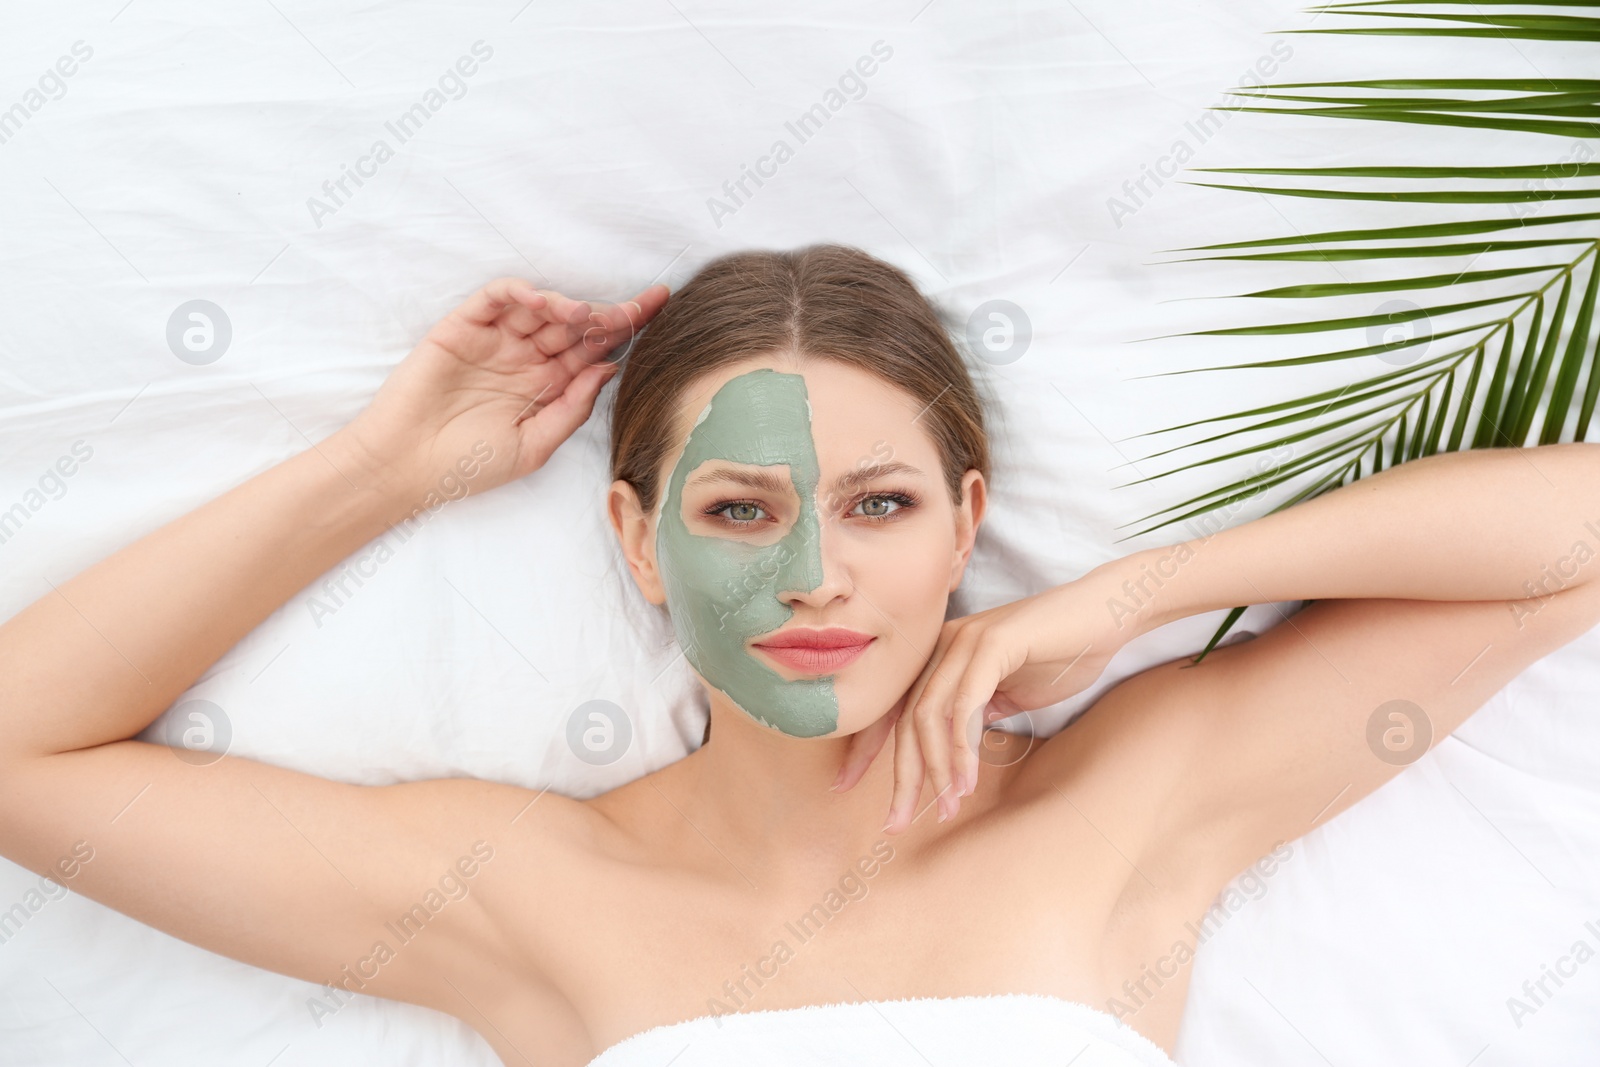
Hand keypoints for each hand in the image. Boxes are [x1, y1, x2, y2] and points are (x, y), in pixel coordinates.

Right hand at [337, 277, 669, 496]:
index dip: (627, 327)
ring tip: (583, 315)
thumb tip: (610, 367)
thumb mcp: (534, 446)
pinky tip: (543, 302)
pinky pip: (497, 298)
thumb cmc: (467, 465)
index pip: (593, 349)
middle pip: (574, 326)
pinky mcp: (463, 327)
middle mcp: (525, 359)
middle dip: (607, 315)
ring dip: (566, 305)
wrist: (406, 468)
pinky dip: (522, 292)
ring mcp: (495, 340)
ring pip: (540, 308)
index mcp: (546, 386)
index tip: (661, 306)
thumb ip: (573, 407)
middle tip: (635, 309)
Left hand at [832, 570, 1133, 831]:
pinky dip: (962, 748)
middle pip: (906, 719)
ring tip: (946, 807)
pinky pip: (965, 705)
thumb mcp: (1008, 694)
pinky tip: (966, 780)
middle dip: (901, 776)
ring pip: (929, 715)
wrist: (1106, 615)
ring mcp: (964, 640)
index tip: (846, 785)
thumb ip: (975, 716)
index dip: (866, 747)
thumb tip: (954, 752)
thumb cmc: (1061, 654)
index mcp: (940, 656)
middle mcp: (942, 644)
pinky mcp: (991, 643)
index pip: (894, 707)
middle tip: (896, 822)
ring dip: (937, 769)